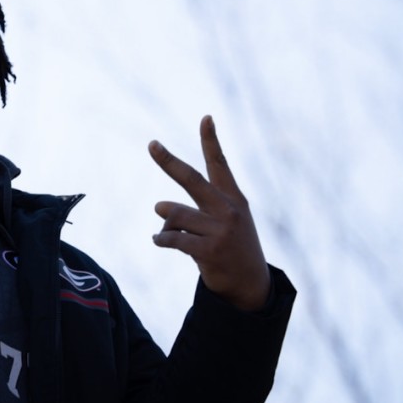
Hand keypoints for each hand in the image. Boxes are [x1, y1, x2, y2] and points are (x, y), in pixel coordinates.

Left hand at [148, 115, 270, 310]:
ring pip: (174, 214)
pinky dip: (161, 239)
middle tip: (152, 144)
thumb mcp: (223, 223)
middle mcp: (228, 210)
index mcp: (233, 198)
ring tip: (164, 232)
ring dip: (165, 223)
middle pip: (191, 179)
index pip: (220, 164)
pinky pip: (173, 238)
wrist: (250, 285)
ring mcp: (220, 230)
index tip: (205, 117)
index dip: (211, 140)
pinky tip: (158, 241)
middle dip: (168, 161)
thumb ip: (192, 210)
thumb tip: (159, 209)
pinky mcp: (209, 251)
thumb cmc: (231, 247)